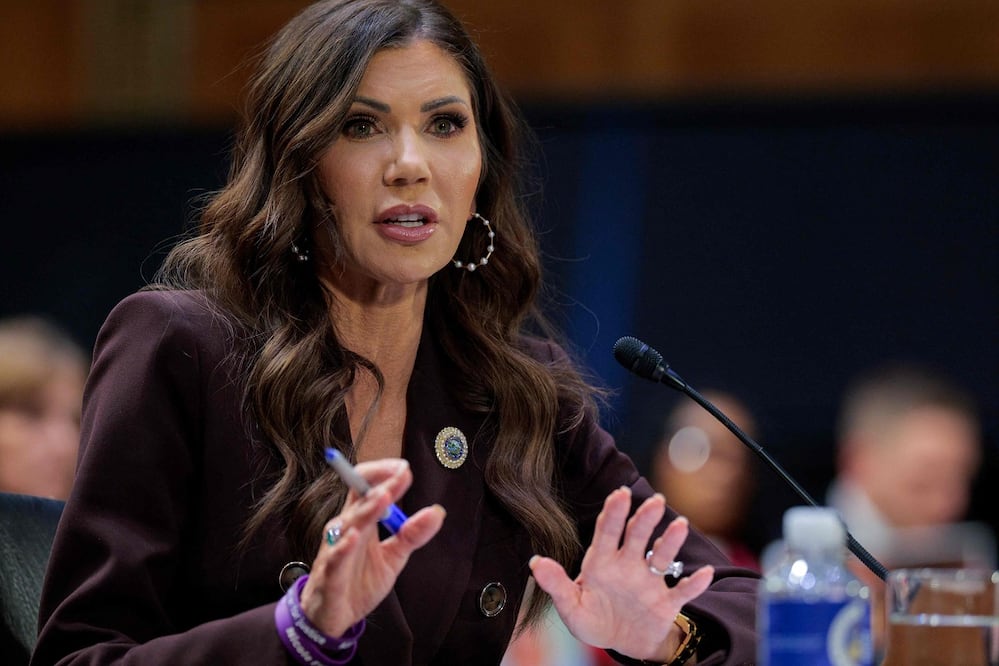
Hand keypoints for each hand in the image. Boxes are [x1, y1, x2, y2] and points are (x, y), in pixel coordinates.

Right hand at [299, 458, 445, 635]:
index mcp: (361, 521)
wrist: (335, 617)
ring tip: (383, 497)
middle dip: (380, 485)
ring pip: (348, 523)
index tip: (404, 468)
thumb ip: (412, 534)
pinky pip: (335, 558)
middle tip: (401, 473)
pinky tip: (353, 537)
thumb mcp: (394, 556)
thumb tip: (437, 511)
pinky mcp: (330, 574)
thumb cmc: (359, 580)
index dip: (383, 473)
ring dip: (366, 509)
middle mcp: (346, 529)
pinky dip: (343, 547)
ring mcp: (335, 550)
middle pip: (360, 499)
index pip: (365, 486)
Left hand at [530, 487, 713, 661]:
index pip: (608, 532)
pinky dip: (694, 584)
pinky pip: (683, 592)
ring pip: (662, 556)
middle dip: (645, 519)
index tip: (619, 494)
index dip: (613, 513)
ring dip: (671, 541)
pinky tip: (705, 573)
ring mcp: (650, 582)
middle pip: (637, 536)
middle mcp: (629, 565)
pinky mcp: (666, 603)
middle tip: (654, 501)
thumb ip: (556, 585)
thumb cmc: (593, 619)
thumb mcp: (570, 606)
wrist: (622, 643)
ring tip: (680, 525)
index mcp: (603, 562)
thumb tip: (536, 563)